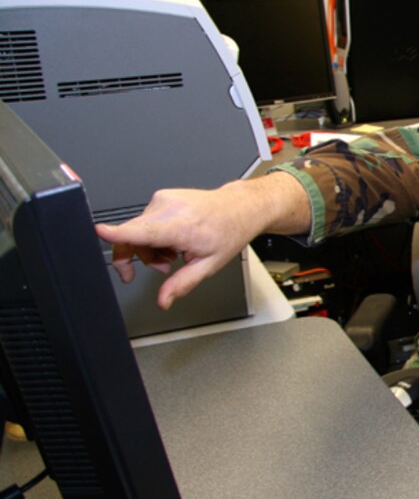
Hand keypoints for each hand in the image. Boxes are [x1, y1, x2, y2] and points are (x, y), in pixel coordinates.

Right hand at [95, 172, 308, 309]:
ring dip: (150, 248)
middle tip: (162, 267)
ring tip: (175, 254)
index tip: (99, 232)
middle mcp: (167, 208)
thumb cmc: (228, 232)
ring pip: (137, 230)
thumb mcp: (209, 265)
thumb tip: (163, 301)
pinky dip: (155, 235)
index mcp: (180, 226)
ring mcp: (162, 199)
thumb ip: (182, 284)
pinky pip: (145, 221)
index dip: (117, 234)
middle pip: (131, 236)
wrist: (239, 208)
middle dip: (139, 257)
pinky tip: (174, 239)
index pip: (141, 230)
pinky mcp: (161, 197)